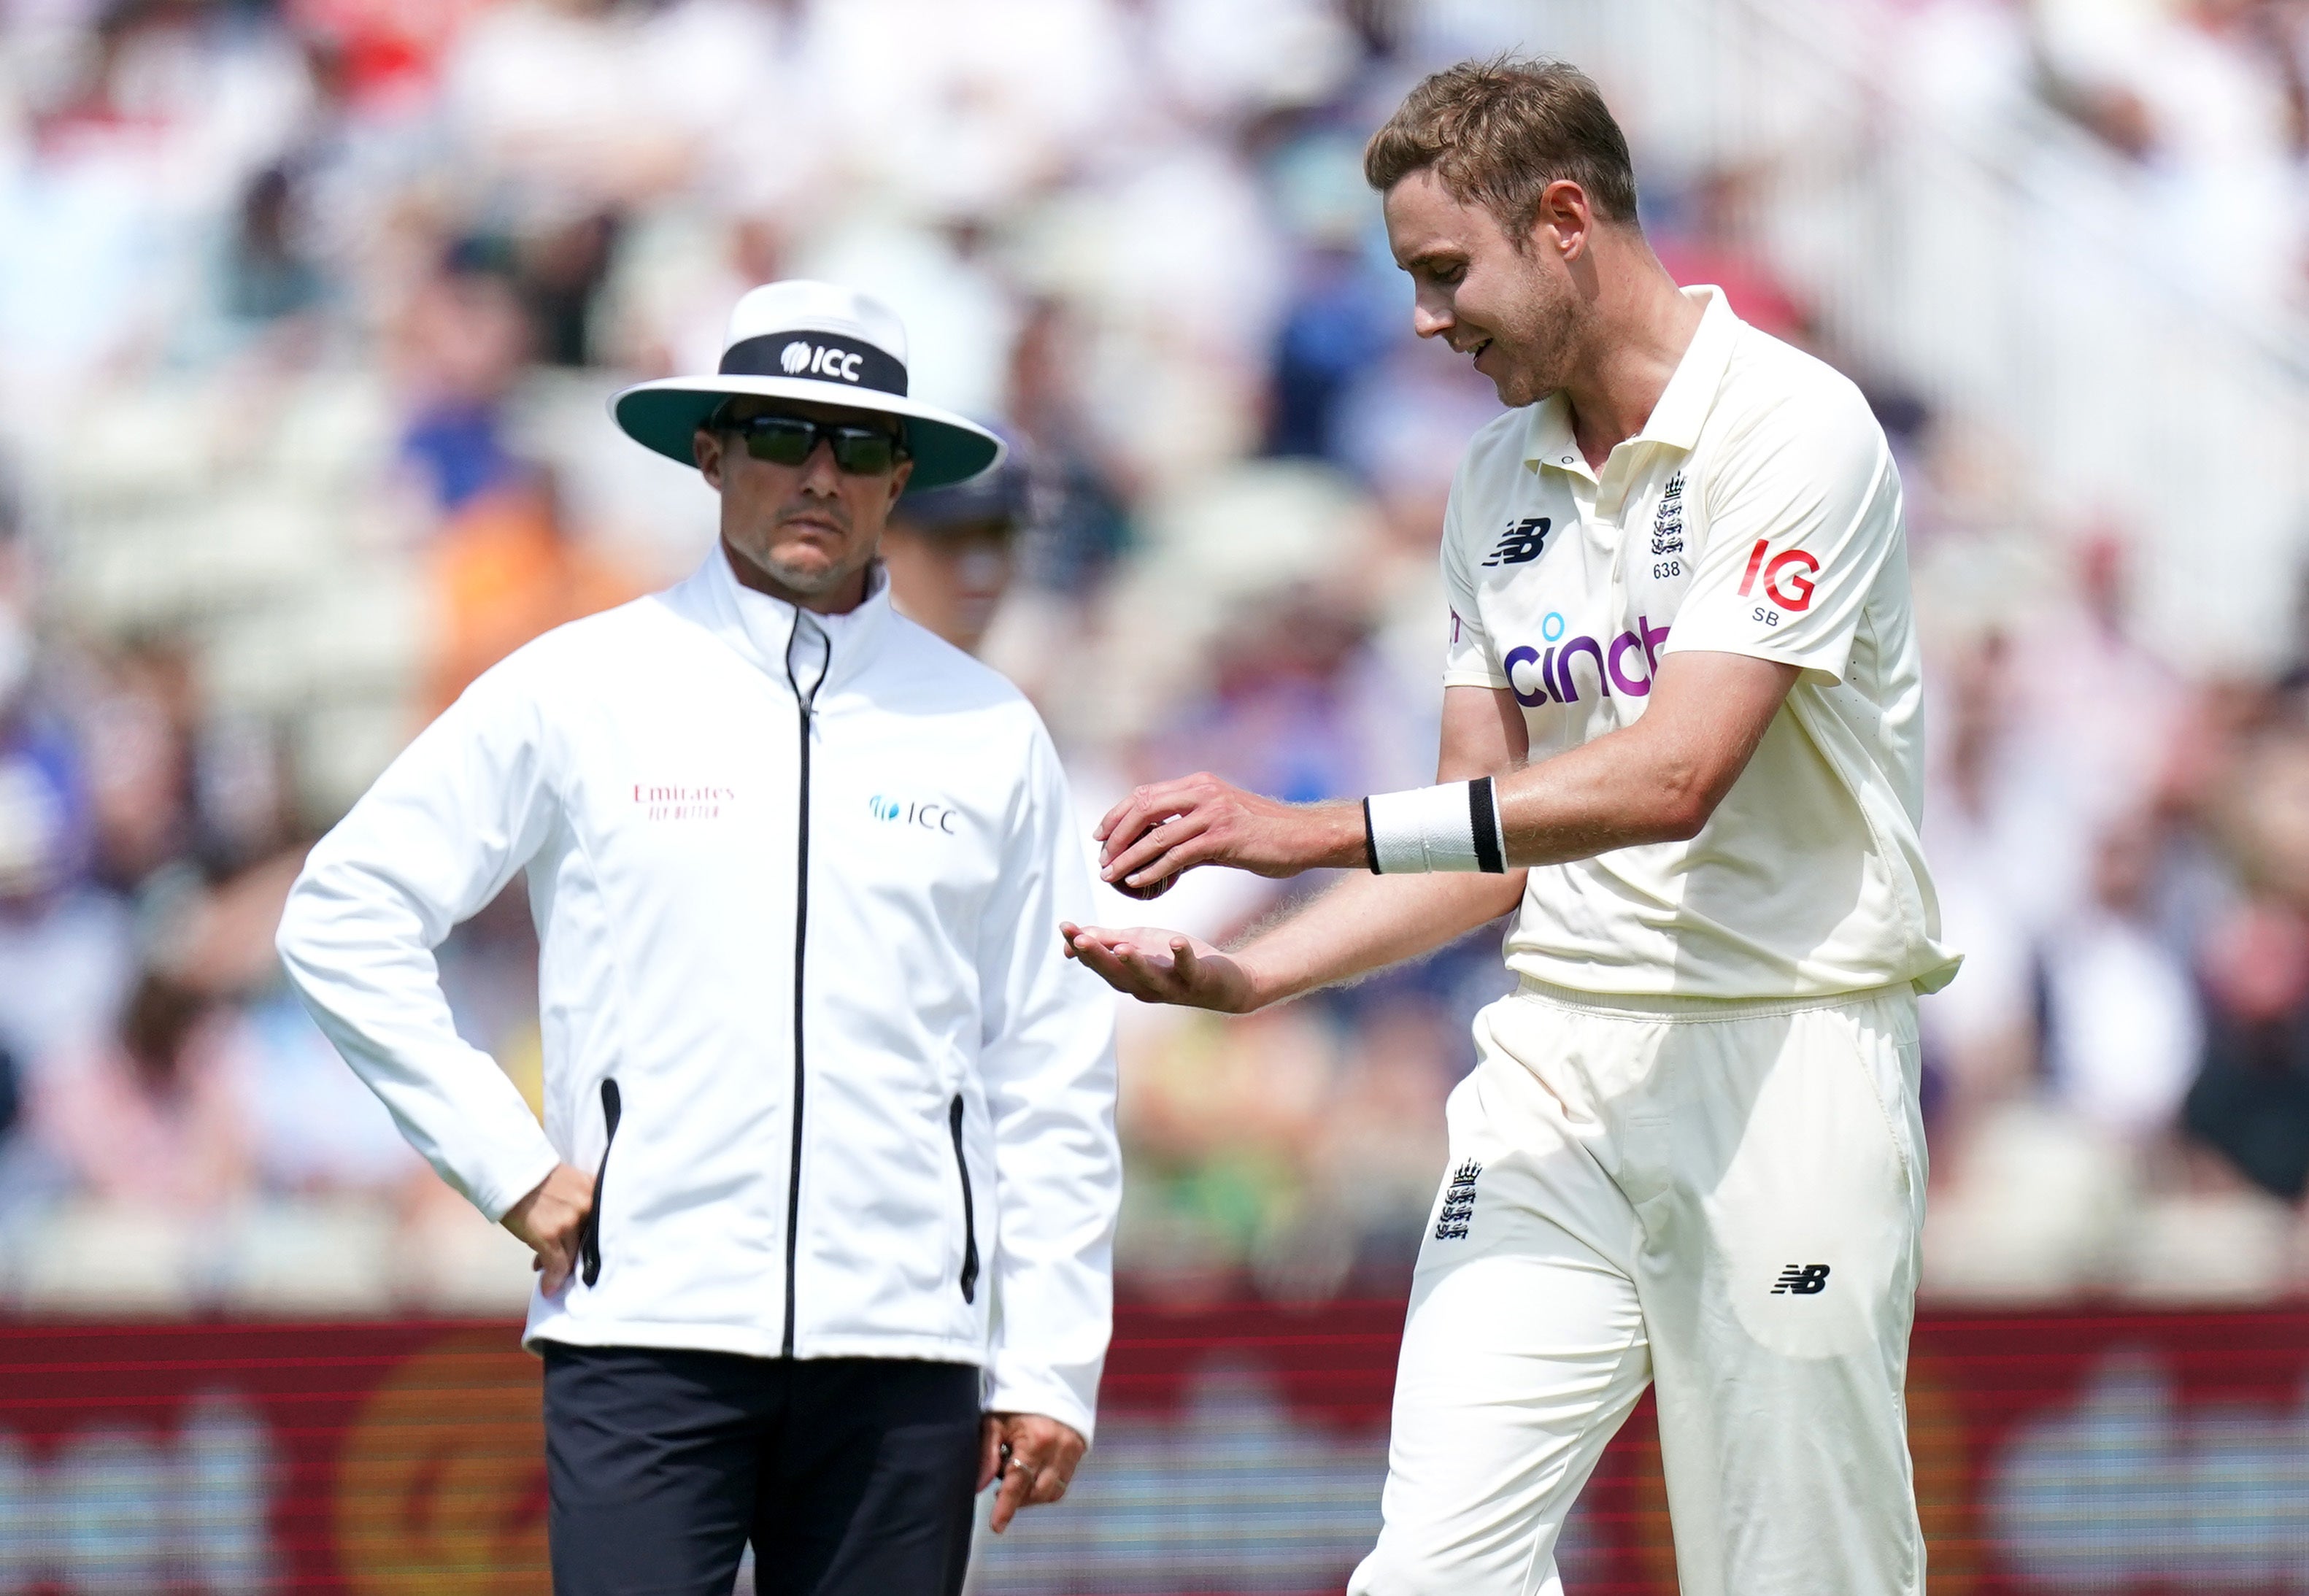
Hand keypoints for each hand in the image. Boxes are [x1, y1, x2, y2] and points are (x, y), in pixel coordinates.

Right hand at [501, 1163, 595, 1295]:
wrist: (509, 1172)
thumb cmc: (536, 1178)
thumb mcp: (569, 1184)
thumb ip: (577, 1207)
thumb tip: (571, 1240)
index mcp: (595, 1190)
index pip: (601, 1224)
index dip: (591, 1242)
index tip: (587, 1254)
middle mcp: (586, 1206)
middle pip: (586, 1241)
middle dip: (574, 1254)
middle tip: (562, 1261)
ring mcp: (569, 1221)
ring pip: (572, 1255)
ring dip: (559, 1267)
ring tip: (545, 1267)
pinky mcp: (550, 1234)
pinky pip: (557, 1264)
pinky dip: (552, 1279)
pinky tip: (547, 1287)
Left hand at [978, 1411, 1086, 1533]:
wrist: (1046, 1378)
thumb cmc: (1015, 1401)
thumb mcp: (995, 1422)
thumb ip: (987, 1455)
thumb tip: (978, 1487)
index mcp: (1035, 1440)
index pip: (1018, 1483)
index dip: (1006, 1507)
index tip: (996, 1527)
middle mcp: (1058, 1448)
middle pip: (1037, 1493)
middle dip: (1018, 1499)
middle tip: (1001, 1489)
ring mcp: (1072, 1451)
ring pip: (1053, 1492)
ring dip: (1032, 1495)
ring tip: (1017, 1477)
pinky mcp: (1080, 1451)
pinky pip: (1063, 1482)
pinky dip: (1046, 1487)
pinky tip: (1033, 1474)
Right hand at [1060, 922, 1259, 1012]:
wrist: (1225, 982)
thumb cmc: (1176, 961)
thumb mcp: (1139, 945)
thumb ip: (1109, 940)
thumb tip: (1073, 937)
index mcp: (1128, 978)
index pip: (1099, 962)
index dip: (1081, 947)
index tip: (1065, 927)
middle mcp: (1145, 986)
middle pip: (1117, 973)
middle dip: (1097, 956)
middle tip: (1078, 939)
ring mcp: (1171, 986)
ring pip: (1148, 977)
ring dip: (1134, 963)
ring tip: (1121, 946)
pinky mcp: (1197, 980)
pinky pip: (1188, 969)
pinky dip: (1183, 956)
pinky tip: (1177, 941)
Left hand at [1095, 773, 1363, 891]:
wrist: (1305, 837)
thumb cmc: (1266, 834)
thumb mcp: (1223, 822)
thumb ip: (1191, 830)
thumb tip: (1161, 851)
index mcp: (1199, 784)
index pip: (1144, 794)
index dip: (1117, 814)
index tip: (1101, 835)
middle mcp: (1202, 792)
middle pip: (1142, 808)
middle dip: (1116, 834)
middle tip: (1102, 858)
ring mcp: (1212, 813)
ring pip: (1156, 834)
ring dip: (1128, 857)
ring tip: (1111, 875)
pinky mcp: (1222, 837)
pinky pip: (1177, 855)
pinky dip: (1153, 870)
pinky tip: (1139, 883)